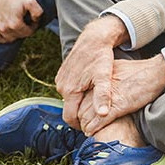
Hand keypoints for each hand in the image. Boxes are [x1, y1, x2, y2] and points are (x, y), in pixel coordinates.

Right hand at [0, 0, 43, 42]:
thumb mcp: (31, 1)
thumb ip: (38, 12)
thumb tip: (36, 21)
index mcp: (15, 24)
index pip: (28, 33)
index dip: (33, 27)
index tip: (33, 20)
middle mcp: (4, 28)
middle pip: (19, 36)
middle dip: (25, 30)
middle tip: (26, 21)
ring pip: (9, 38)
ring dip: (15, 34)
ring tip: (18, 25)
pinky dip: (3, 37)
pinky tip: (8, 31)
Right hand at [55, 15, 128, 129]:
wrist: (94, 38)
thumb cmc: (101, 57)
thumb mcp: (104, 77)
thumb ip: (103, 96)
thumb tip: (102, 115)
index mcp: (70, 90)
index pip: (70, 118)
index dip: (81, 124)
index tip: (92, 126)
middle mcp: (61, 86)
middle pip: (69, 109)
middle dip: (80, 114)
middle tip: (95, 115)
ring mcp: (60, 80)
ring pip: (69, 99)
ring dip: (79, 103)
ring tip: (94, 103)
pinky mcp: (62, 74)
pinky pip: (68, 89)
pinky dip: (77, 93)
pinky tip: (90, 90)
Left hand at [75, 56, 164, 135]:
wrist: (155, 72)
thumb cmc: (140, 71)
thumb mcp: (117, 69)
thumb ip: (107, 78)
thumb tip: (102, 86)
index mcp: (99, 79)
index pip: (81, 98)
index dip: (81, 109)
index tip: (85, 115)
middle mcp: (99, 88)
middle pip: (80, 108)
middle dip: (81, 120)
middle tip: (84, 126)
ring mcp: (107, 98)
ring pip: (86, 117)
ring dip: (86, 127)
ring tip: (88, 131)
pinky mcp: (117, 107)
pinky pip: (98, 122)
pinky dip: (94, 129)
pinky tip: (93, 133)